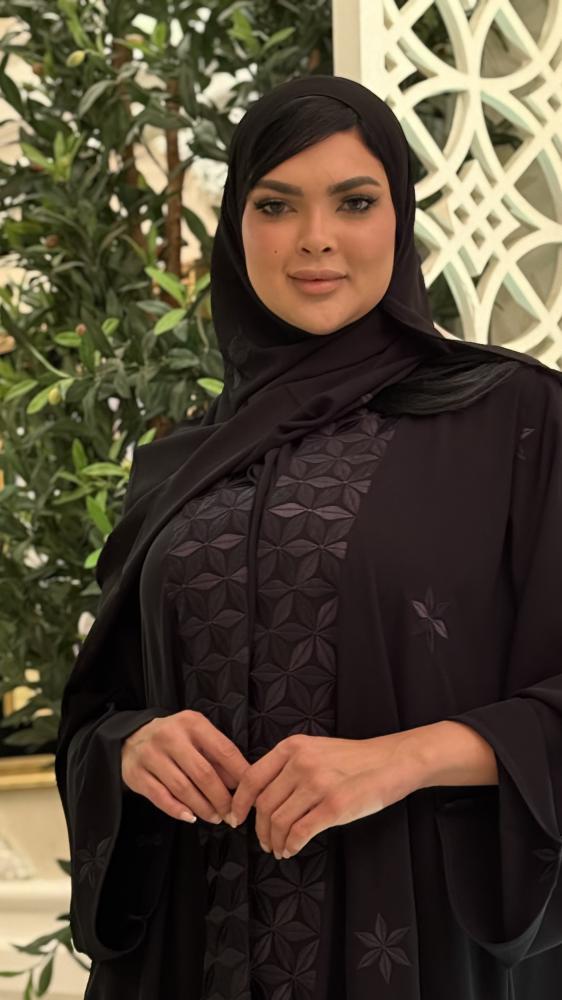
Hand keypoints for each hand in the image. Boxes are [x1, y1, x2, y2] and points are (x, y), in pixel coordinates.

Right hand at [121, 710, 249, 824]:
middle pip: (203, 773)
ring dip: (203, 808)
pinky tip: (191, 817)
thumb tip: (239, 784)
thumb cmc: (175, 738)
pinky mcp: (136, 774)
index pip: (223, 750)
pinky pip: (161, 798)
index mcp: (192, 723)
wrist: (132, 736)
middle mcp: (170, 736)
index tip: (251, 794)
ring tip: (215, 818)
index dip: (240, 775)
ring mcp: (150, 755)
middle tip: (232, 814)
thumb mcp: (198, 736)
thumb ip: (218, 756)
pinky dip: (179, 811)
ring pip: (183, 788)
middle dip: (221, 799)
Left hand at [228, 732, 420, 859]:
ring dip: (274, 841)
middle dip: (259, 829)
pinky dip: (290, 845)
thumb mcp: (315, 749)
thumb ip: (288, 766)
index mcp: (293, 747)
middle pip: (264, 804)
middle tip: (263, 841)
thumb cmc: (353, 759)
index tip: (236, 818)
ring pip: (279, 821)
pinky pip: (300, 832)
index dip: (239, 802)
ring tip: (278, 848)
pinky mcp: (334, 806)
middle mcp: (301, 763)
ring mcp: (318, 784)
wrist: (392, 761)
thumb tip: (260, 797)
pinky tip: (291, 850)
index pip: (252, 777)